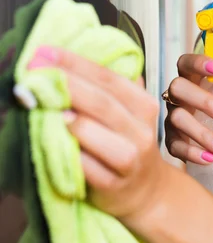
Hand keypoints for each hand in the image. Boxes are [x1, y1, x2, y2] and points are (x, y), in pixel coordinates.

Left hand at [29, 46, 164, 227]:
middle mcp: (141, 129)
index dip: (76, 63)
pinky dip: (70, 151)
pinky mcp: (113, 185)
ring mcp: (130, 158)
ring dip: (69, 116)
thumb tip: (78, 56)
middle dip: (65, 82)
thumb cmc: (129, 144)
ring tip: (44, 100)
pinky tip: (54, 137)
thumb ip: (113, 88)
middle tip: (34, 69)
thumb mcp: (130, 113)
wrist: (146, 191)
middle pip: (101, 101)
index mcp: (143, 105)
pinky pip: (87, 166)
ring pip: (96, 133)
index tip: (45, 51)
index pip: (107, 77)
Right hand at [164, 53, 212, 164]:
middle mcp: (178, 96)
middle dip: (203, 101)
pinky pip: (174, 145)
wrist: (212, 141)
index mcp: (192, 79)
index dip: (197, 61)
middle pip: (177, 87)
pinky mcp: (171, 140)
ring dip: (201, 133)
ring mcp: (172, 117)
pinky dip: (192, 152)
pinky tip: (209, 159)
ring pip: (176, 118)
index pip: (186, 62)